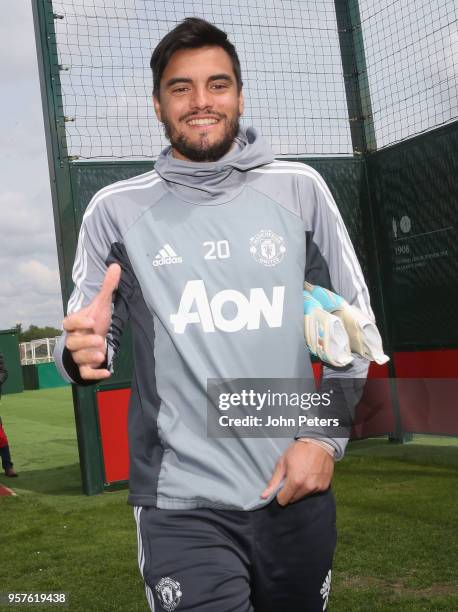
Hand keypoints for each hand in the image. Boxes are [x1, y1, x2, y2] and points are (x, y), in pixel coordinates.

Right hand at [63, 264, 121, 379]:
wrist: (91, 341)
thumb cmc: (94, 322)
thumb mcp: (101, 305)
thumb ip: (107, 287)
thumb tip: (116, 266)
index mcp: (75, 324)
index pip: (69, 322)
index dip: (79, 322)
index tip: (92, 321)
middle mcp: (74, 340)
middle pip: (72, 343)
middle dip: (85, 342)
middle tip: (99, 339)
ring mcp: (78, 355)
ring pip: (79, 358)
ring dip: (90, 357)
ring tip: (102, 355)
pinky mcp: (85, 367)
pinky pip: (86, 373)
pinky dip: (95, 375)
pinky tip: (108, 373)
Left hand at [260, 441, 333, 505]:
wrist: (318, 442)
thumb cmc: (299, 450)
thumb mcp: (282, 462)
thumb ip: (274, 481)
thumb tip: (264, 496)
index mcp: (295, 481)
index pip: (283, 500)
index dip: (280, 494)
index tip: (281, 487)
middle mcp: (307, 487)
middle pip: (293, 499)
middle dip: (290, 492)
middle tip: (292, 478)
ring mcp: (317, 488)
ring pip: (303, 496)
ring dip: (300, 490)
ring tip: (302, 475)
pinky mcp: (324, 486)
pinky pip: (313, 492)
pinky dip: (310, 487)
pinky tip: (310, 475)